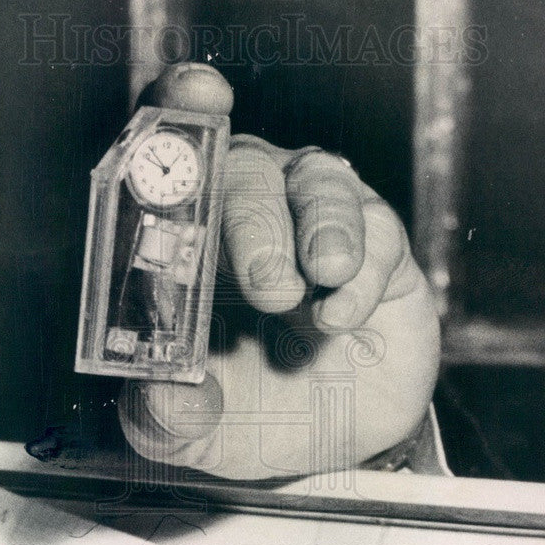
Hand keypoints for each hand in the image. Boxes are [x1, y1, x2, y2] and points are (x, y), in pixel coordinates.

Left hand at [119, 63, 440, 479]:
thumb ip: (164, 417)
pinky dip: (363, 272)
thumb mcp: (188, 433)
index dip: (180, 112)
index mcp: (188, 240)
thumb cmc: (245, 415)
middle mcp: (250, 215)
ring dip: (321, 224)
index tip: (194, 98)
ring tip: (323, 277)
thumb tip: (168, 398)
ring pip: (320, 182)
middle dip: (255, 219)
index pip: (174, 153)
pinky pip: (378, 234)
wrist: (326, 446)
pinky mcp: (380, 253)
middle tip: (268, 285)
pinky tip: (341, 316)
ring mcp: (315, 227)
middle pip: (246, 168)